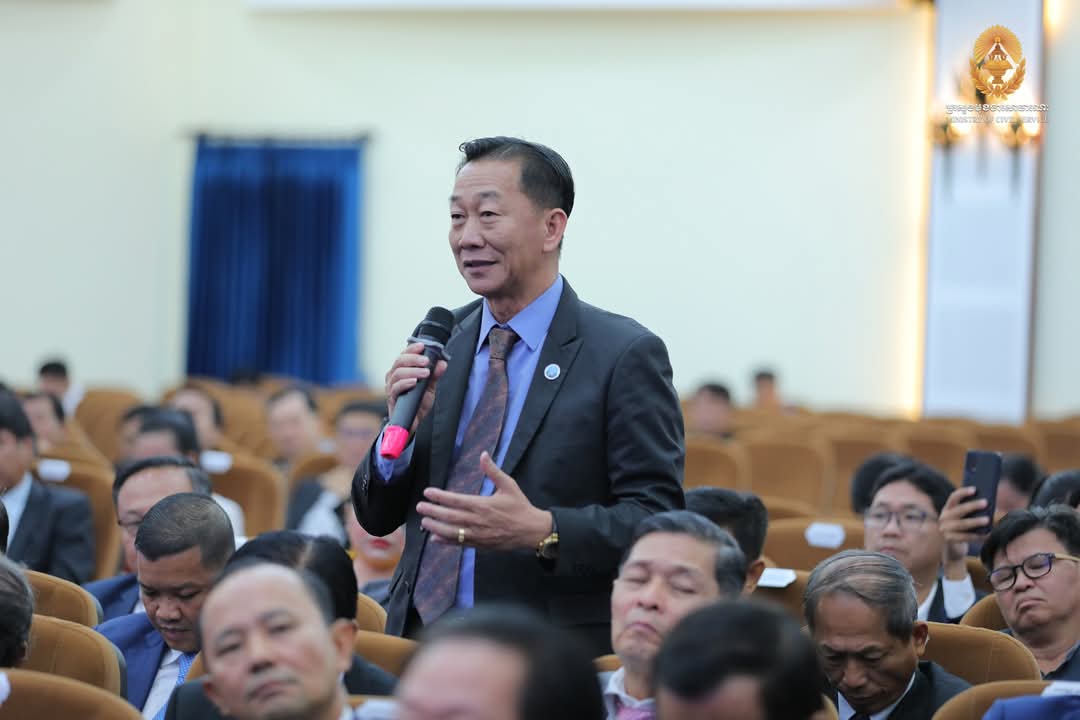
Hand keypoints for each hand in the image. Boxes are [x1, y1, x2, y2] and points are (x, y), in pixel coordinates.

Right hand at [384, 342, 447, 432]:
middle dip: (413, 359)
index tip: (422, 346)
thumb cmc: (418, 403)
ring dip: (412, 371)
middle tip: (426, 361)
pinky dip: (405, 383)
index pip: (404, 355)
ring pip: (397, 373)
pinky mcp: (391, 399)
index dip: (412, 349)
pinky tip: (414, 382)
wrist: (413, 422)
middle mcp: (394, 377)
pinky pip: (395, 388)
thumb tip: (442, 363)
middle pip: (399, 362)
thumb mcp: (430, 387)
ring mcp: (391, 387)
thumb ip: (435, 375)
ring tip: (425, 373)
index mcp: (402, 371)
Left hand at [416, 452, 552, 551]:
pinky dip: (446, 541)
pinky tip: (436, 539)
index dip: (439, 496)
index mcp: (482, 505)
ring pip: (451, 532)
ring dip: (435, 527)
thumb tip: (483, 455)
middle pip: (449, 517)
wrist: (531, 531)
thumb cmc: (520, 507)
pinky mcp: (480, 545)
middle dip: (432, 512)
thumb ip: (493, 471)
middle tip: (419, 507)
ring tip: (424, 522)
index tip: (427, 492)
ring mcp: (477, 535)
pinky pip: (459, 543)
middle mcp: (477, 521)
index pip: (455, 500)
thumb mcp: (509, 485)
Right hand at [939, 486, 989, 575]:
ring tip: (988, 520)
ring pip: (962, 524)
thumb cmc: (963, 529)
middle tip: (986, 502)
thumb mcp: (962, 518)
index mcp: (947, 509)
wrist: (953, 548)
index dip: (963, 492)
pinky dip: (978, 536)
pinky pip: (965, 537)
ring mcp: (945, 529)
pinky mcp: (950, 540)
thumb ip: (969, 511)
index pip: (953, 497)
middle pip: (959, 510)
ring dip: (975, 521)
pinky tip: (988, 534)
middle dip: (972, 505)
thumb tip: (987, 504)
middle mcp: (943, 518)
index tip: (975, 489)